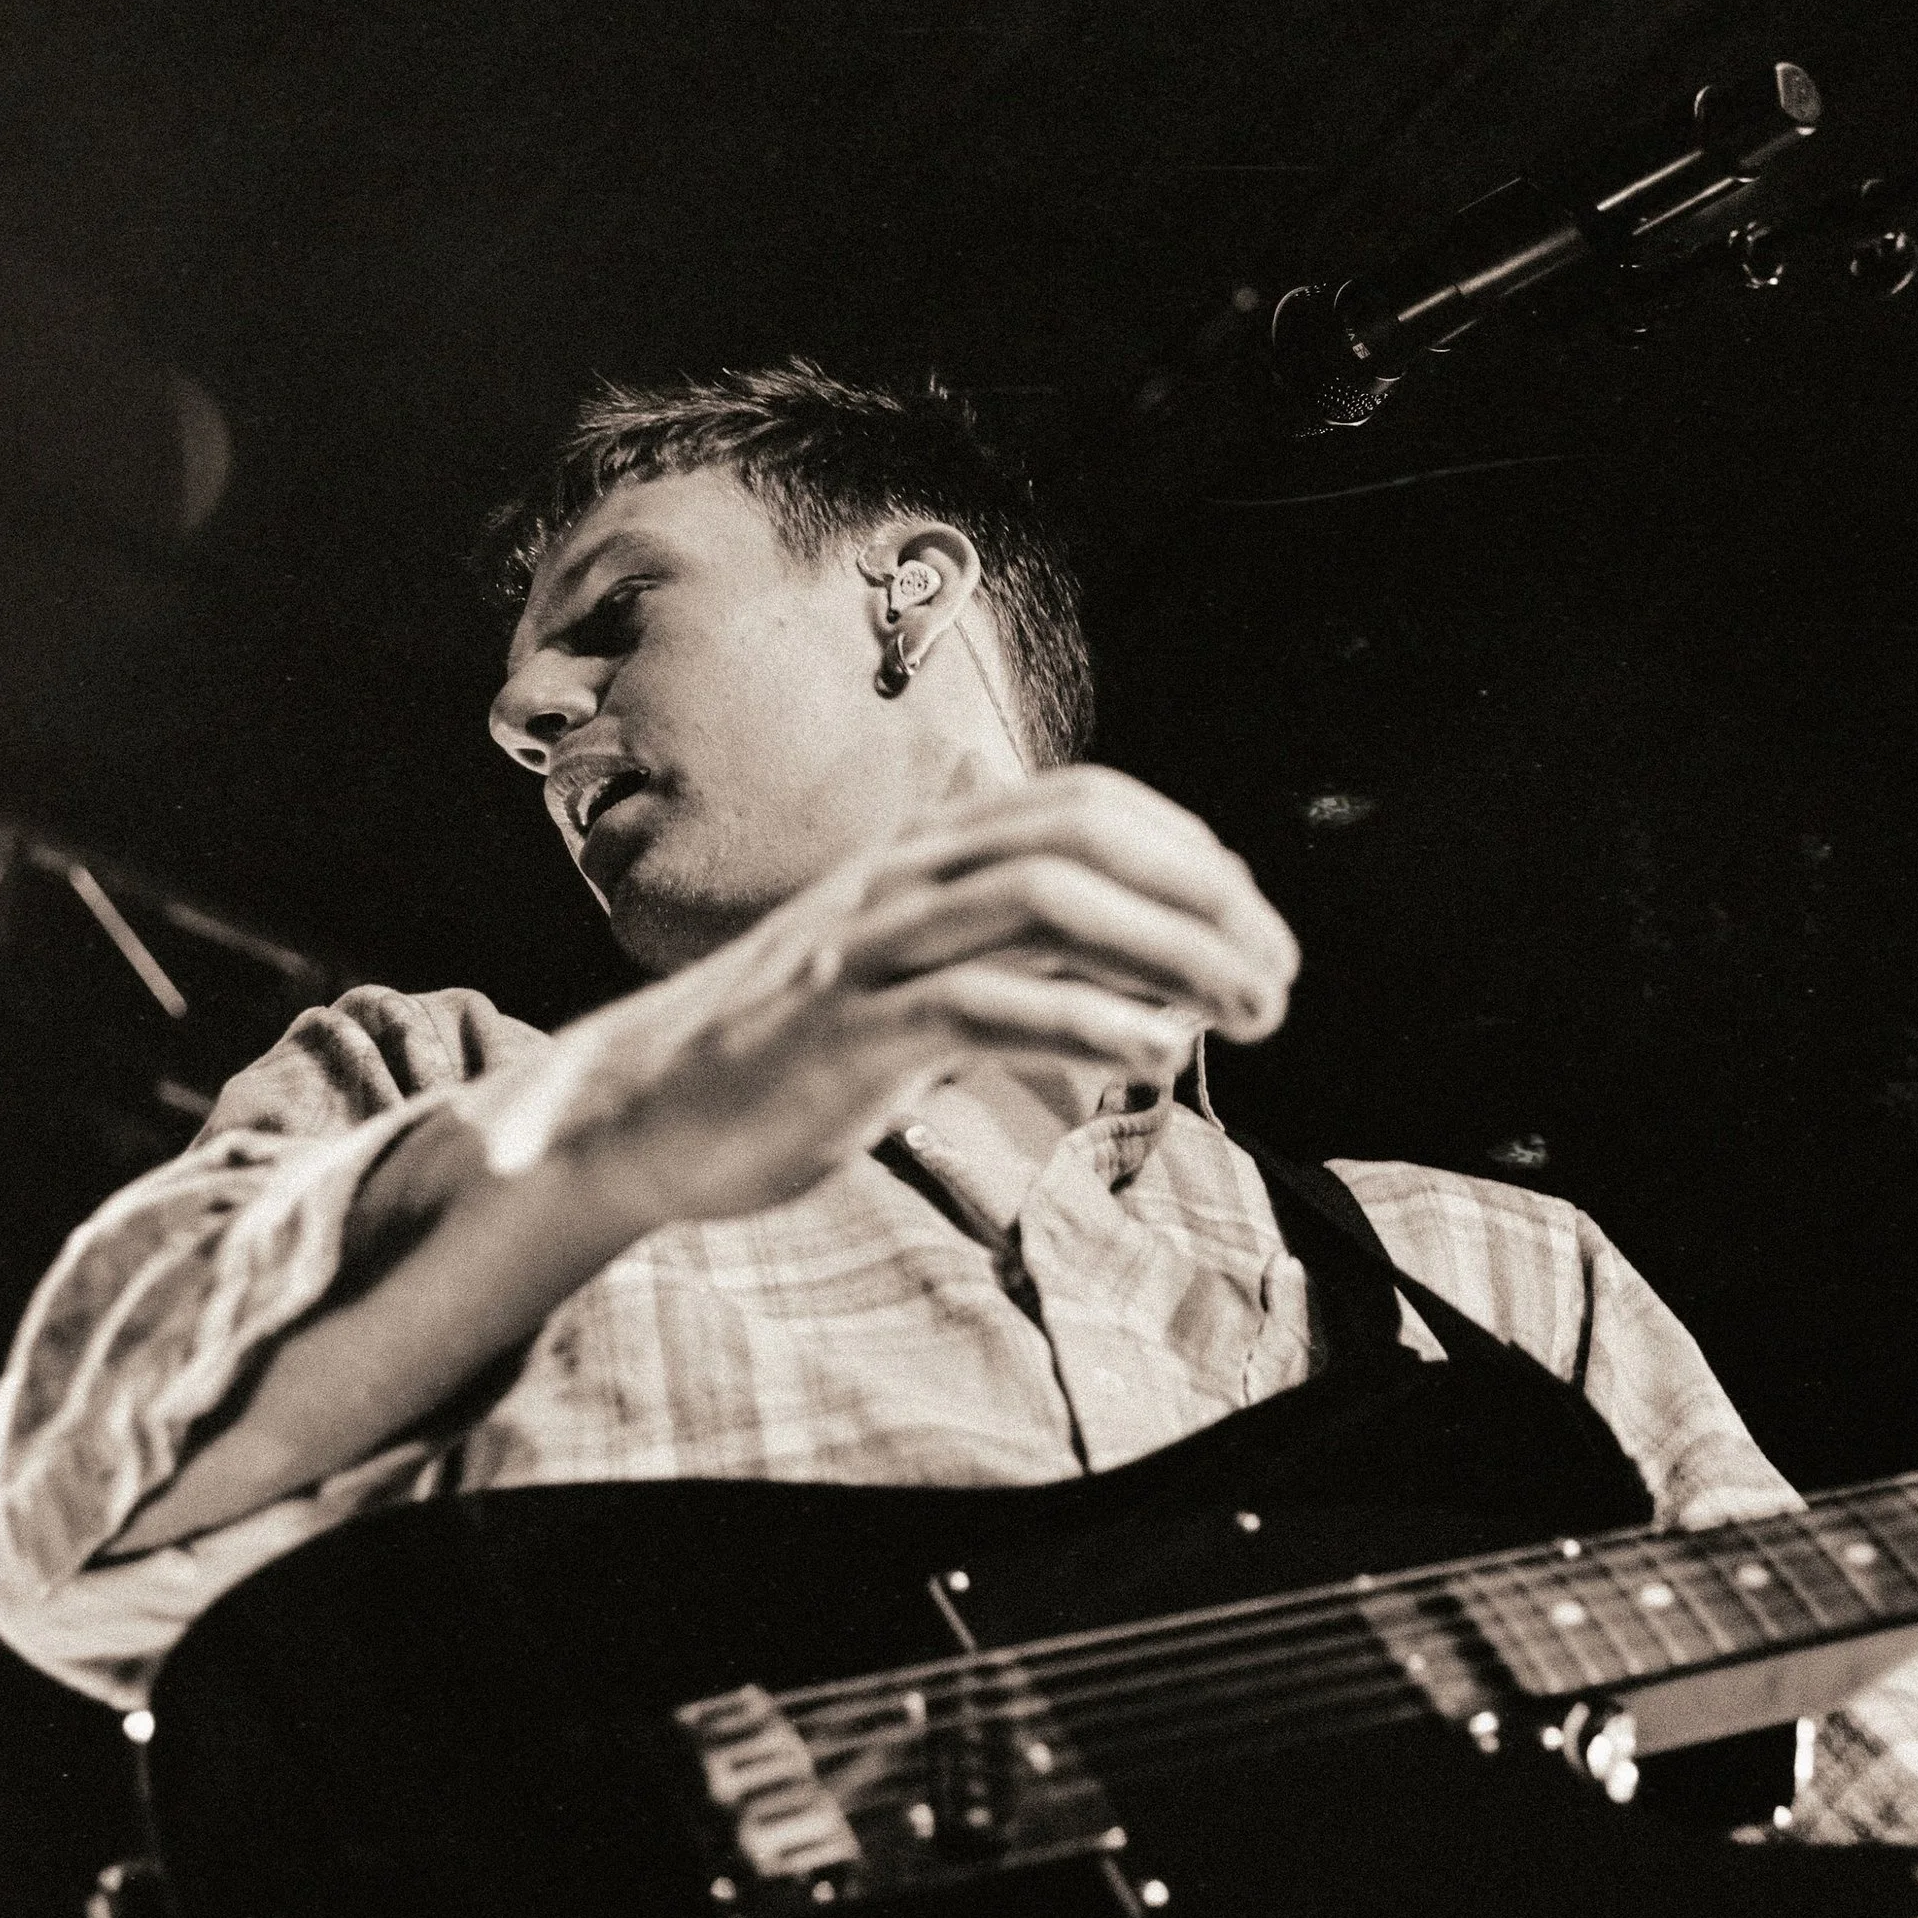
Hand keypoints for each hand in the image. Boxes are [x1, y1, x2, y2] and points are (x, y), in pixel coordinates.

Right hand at [480, 766, 1299, 1229]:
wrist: (639, 1115)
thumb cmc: (787, 1057)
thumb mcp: (907, 984)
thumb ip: (1003, 961)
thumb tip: (1134, 978)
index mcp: (919, 855)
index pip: (1083, 802)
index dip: (1188, 851)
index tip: (1254, 927)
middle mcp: (900, 879)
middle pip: (1083, 837)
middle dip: (1205, 897)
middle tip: (1278, 980)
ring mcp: (870, 949)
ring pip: (1046, 902)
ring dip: (1172, 951)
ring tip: (1247, 1014)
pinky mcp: (847, 1035)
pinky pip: (985, 1006)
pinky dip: (1089, 1022)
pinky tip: (1156, 1057)